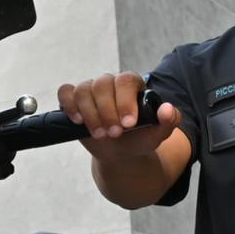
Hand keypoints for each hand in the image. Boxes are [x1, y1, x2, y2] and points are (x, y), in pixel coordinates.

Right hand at [57, 72, 182, 162]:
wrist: (121, 153)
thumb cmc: (139, 139)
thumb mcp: (158, 133)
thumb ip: (169, 121)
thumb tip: (167, 109)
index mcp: (131, 84)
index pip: (125, 80)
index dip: (125, 101)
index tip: (128, 124)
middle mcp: (110, 83)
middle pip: (102, 84)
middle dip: (107, 112)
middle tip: (114, 134)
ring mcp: (90, 90)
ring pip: (83, 90)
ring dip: (91, 115)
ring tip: (100, 134)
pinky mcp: (74, 100)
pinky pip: (65, 92)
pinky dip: (69, 105)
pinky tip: (78, 121)